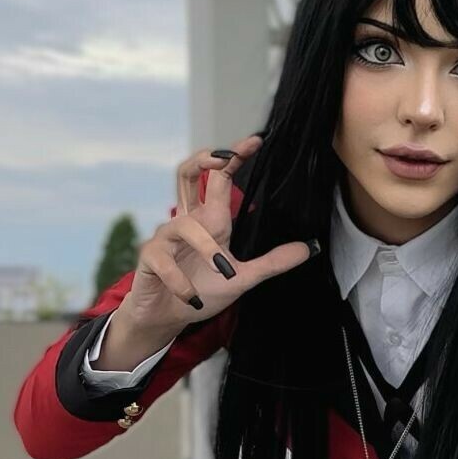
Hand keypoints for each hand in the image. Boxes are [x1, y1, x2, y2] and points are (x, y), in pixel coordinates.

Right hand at [118, 135, 318, 337]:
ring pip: (183, 225)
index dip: (232, 158)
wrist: (167, 317)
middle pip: (186, 173)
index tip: (254, 141)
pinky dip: (181, 282)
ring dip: (206, 248)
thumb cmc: (202, 290)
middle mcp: (187, 221)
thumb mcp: (243, 277)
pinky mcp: (150, 258)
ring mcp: (165, 237)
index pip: (219, 179)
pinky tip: (192, 298)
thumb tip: (307, 249)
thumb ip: (272, 262)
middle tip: (223, 158)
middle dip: (203, 160)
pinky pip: (164, 261)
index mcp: (209, 220)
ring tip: (224, 272)